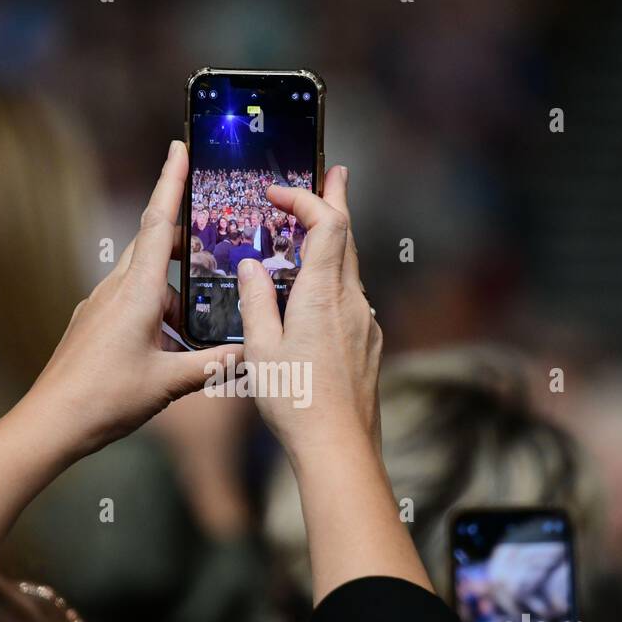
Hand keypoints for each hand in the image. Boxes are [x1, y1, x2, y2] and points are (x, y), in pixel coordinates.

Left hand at [0, 141, 234, 555]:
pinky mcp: (93, 326)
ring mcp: (100, 306)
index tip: (178, 147)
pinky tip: (174, 342)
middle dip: (186, 239)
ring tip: (205, 313)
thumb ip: (211, 366)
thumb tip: (247, 355)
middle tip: (216, 237)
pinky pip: (132, 304)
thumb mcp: (168, 384)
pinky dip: (158, 310)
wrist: (50, 423)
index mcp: (137, 292)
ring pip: (145, 279)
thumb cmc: (105, 399)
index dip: (170, 183)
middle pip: (154, 246)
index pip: (159, 224)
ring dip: (175, 288)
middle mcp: (115, 290)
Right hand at [234, 165, 380, 465]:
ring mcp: (365, 322)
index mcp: (323, 294)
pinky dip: (336, 276)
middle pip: (349, 236)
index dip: (307, 197)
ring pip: (352, 266)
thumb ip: (256, 301)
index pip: (328, 223)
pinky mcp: (368, 343)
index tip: (279, 192)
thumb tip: (252, 267)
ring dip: (335, 239)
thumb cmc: (296, 401)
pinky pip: (353, 296)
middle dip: (336, 200)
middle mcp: (351, 300)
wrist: (339, 448)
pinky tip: (318, 291)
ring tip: (318, 226)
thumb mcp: (261, 348)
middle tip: (332, 173)